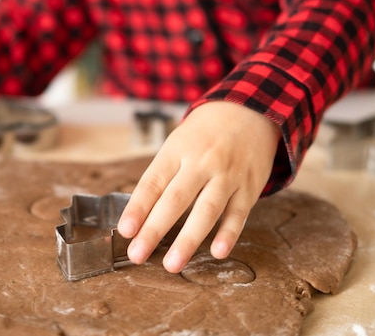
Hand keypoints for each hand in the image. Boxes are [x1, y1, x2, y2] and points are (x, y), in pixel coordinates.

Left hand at [117, 101, 280, 272]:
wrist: (250, 111)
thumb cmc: (203, 134)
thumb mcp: (177, 142)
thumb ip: (162, 175)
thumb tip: (139, 215)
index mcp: (177, 150)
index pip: (153, 182)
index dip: (137, 207)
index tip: (125, 231)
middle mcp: (201, 162)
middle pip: (175, 199)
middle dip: (154, 229)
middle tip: (137, 254)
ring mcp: (227, 175)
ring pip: (207, 210)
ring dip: (188, 240)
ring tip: (172, 264)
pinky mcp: (249, 187)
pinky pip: (238, 214)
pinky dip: (228, 234)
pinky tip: (217, 252)